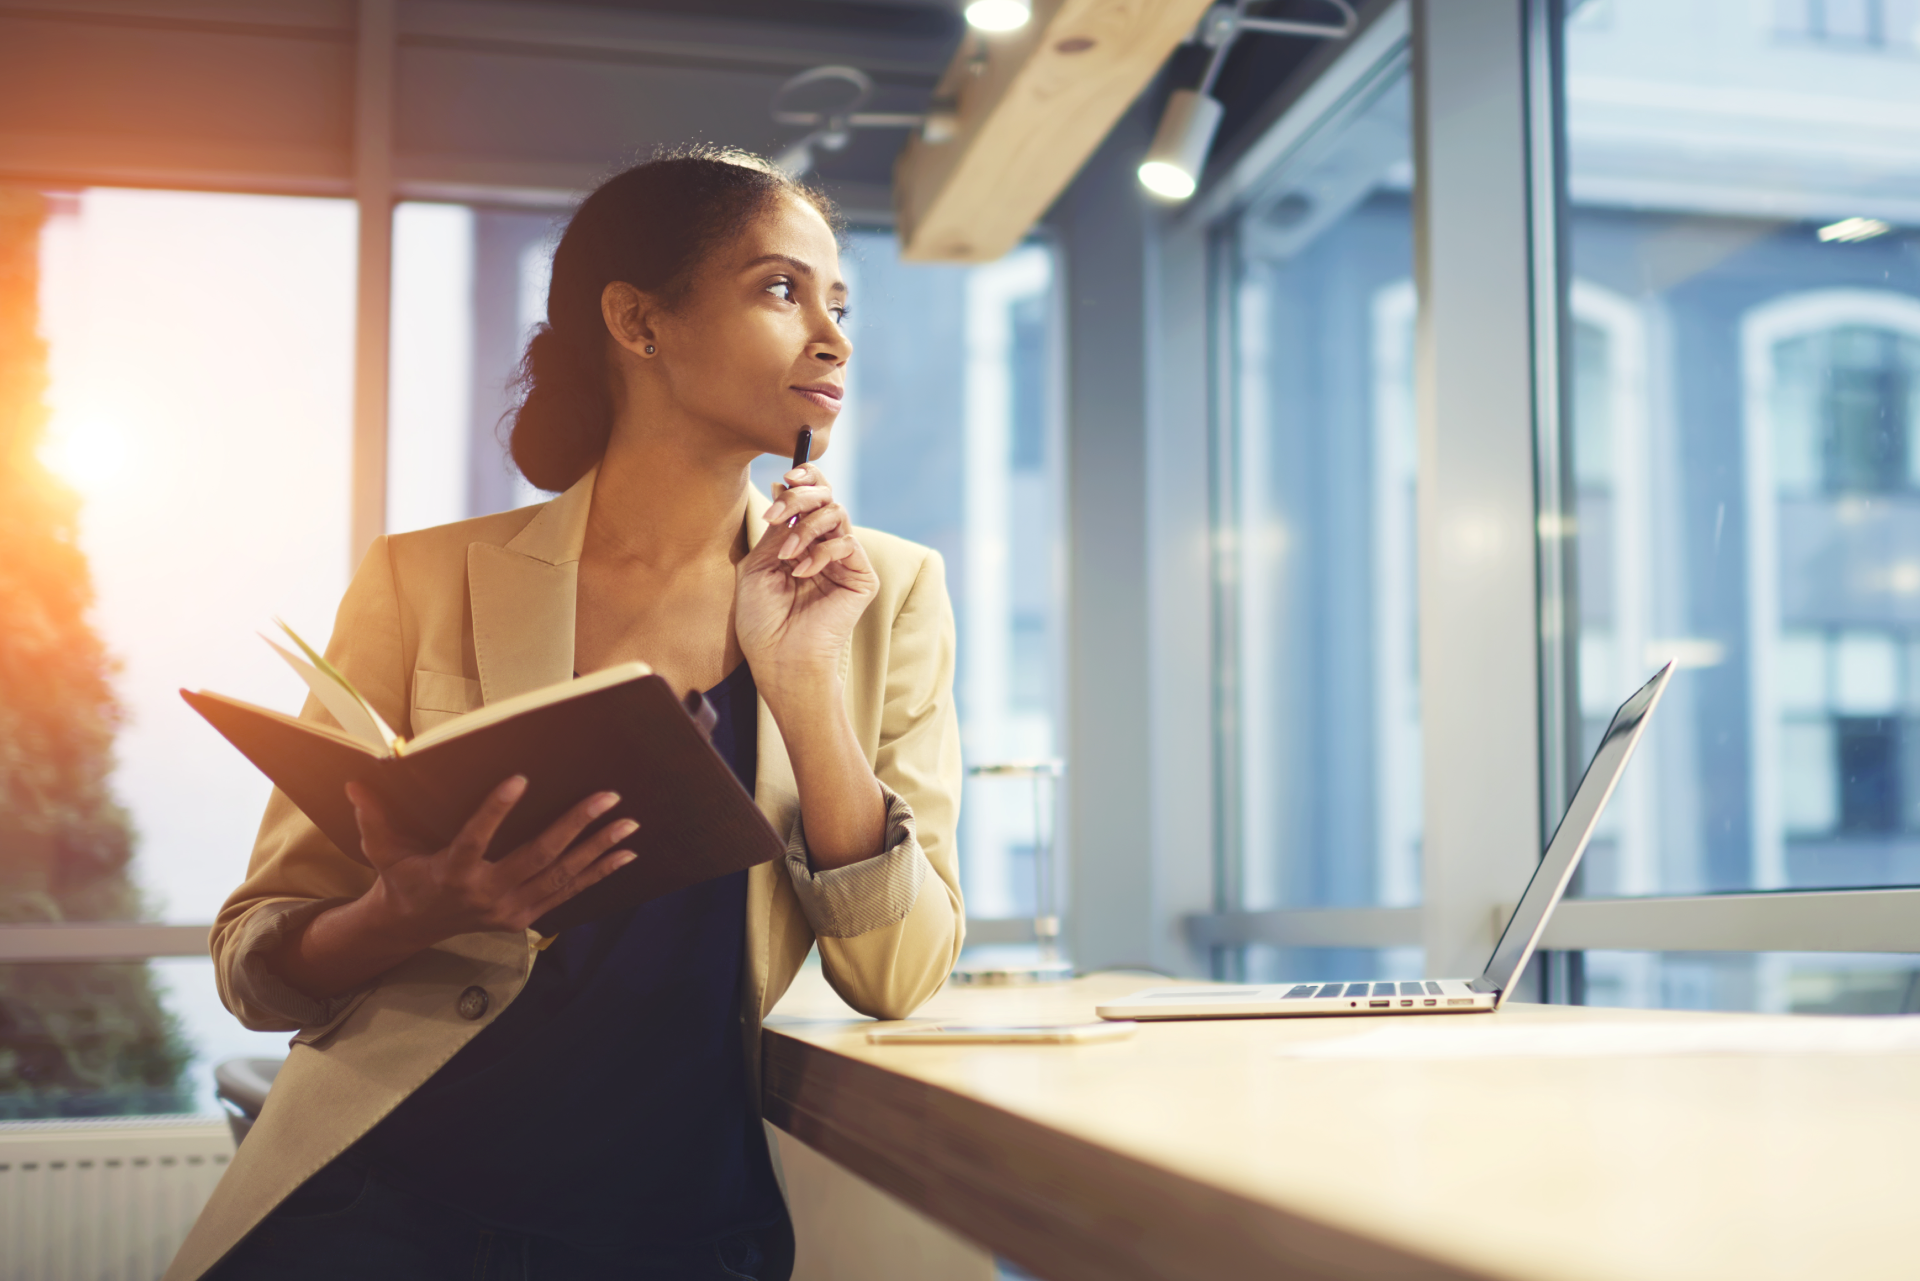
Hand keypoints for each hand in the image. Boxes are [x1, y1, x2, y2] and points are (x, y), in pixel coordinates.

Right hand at [346, 775, 637, 944]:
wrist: (413, 926)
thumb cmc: (401, 876)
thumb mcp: (382, 849)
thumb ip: (374, 817)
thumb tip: (357, 784)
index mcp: (452, 872)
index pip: (476, 839)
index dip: (496, 811)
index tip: (519, 779)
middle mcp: (486, 893)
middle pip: (537, 858)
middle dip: (575, 826)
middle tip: (607, 797)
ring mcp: (510, 908)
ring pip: (562, 876)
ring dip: (598, 849)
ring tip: (628, 824)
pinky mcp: (526, 917)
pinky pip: (568, 893)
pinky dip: (599, 874)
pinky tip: (626, 856)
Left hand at [737, 464, 878, 694]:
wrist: (779, 659)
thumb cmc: (763, 621)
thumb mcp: (758, 565)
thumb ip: (777, 529)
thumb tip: (784, 484)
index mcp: (801, 542)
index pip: (812, 498)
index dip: (805, 478)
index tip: (786, 477)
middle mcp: (825, 547)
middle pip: (827, 497)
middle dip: (803, 496)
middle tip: (780, 513)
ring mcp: (845, 562)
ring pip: (838, 514)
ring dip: (807, 527)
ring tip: (787, 555)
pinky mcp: (861, 578)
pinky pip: (848, 544)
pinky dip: (822, 552)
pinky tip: (802, 573)